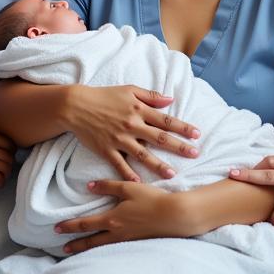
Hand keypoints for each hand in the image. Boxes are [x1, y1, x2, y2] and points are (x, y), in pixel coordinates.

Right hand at [0, 125, 14, 186]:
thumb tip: (2, 147)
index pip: (8, 141)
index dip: (10, 151)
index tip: (7, 157)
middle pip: (8, 154)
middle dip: (9, 164)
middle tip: (5, 170)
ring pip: (5, 166)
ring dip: (5, 174)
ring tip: (0, 177)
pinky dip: (0, 182)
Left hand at [54, 180, 193, 253]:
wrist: (174, 216)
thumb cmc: (152, 199)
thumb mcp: (129, 188)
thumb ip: (108, 186)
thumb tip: (89, 186)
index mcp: (112, 218)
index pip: (85, 224)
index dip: (70, 226)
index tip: (57, 229)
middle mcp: (116, 232)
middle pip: (90, 241)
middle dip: (75, 244)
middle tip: (62, 248)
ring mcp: (126, 240)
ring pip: (101, 247)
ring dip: (86, 249)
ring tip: (75, 252)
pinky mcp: (136, 243)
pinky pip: (113, 249)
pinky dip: (102, 251)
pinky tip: (101, 251)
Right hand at [64, 85, 200, 181]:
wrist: (76, 105)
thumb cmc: (104, 95)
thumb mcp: (129, 90)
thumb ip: (150, 96)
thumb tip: (170, 99)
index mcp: (139, 110)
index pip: (165, 120)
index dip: (183, 127)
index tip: (197, 134)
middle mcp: (132, 125)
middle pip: (159, 138)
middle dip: (179, 147)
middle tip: (195, 154)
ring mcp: (119, 139)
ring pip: (142, 154)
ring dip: (158, 164)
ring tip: (172, 174)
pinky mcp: (106, 149)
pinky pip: (120, 164)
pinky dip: (129, 175)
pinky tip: (139, 184)